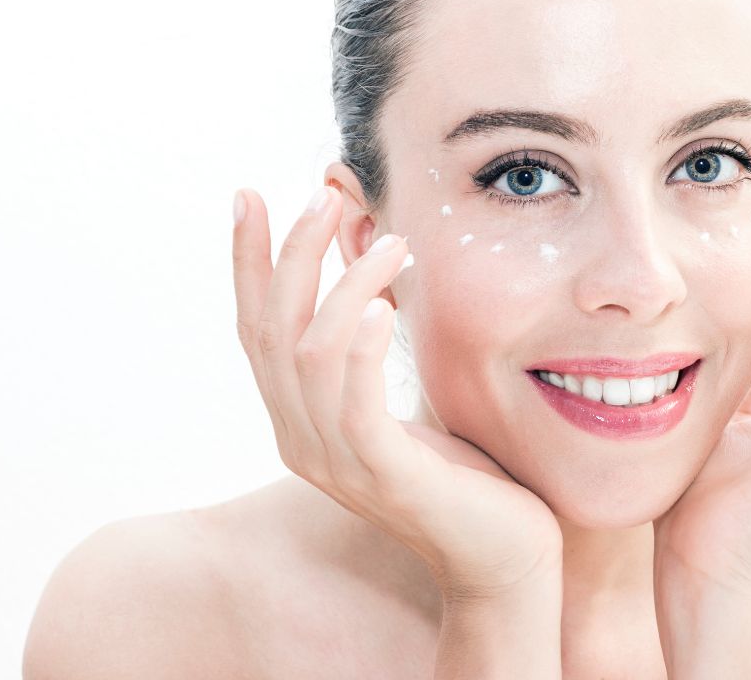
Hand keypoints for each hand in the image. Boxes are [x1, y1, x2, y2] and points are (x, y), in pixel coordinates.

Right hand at [231, 185, 562, 599]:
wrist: (502, 555)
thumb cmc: (460, 465)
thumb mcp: (404, 385)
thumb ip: (374, 328)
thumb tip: (365, 246)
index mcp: (298, 416)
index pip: (256, 328)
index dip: (248, 262)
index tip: (250, 195)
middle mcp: (301, 439)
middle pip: (270, 331)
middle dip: (291, 254)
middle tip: (324, 195)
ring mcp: (337, 462)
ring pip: (308, 356)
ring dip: (346, 287)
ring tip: (392, 243)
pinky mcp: (384, 477)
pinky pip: (354, 404)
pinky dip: (363, 348)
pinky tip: (386, 306)